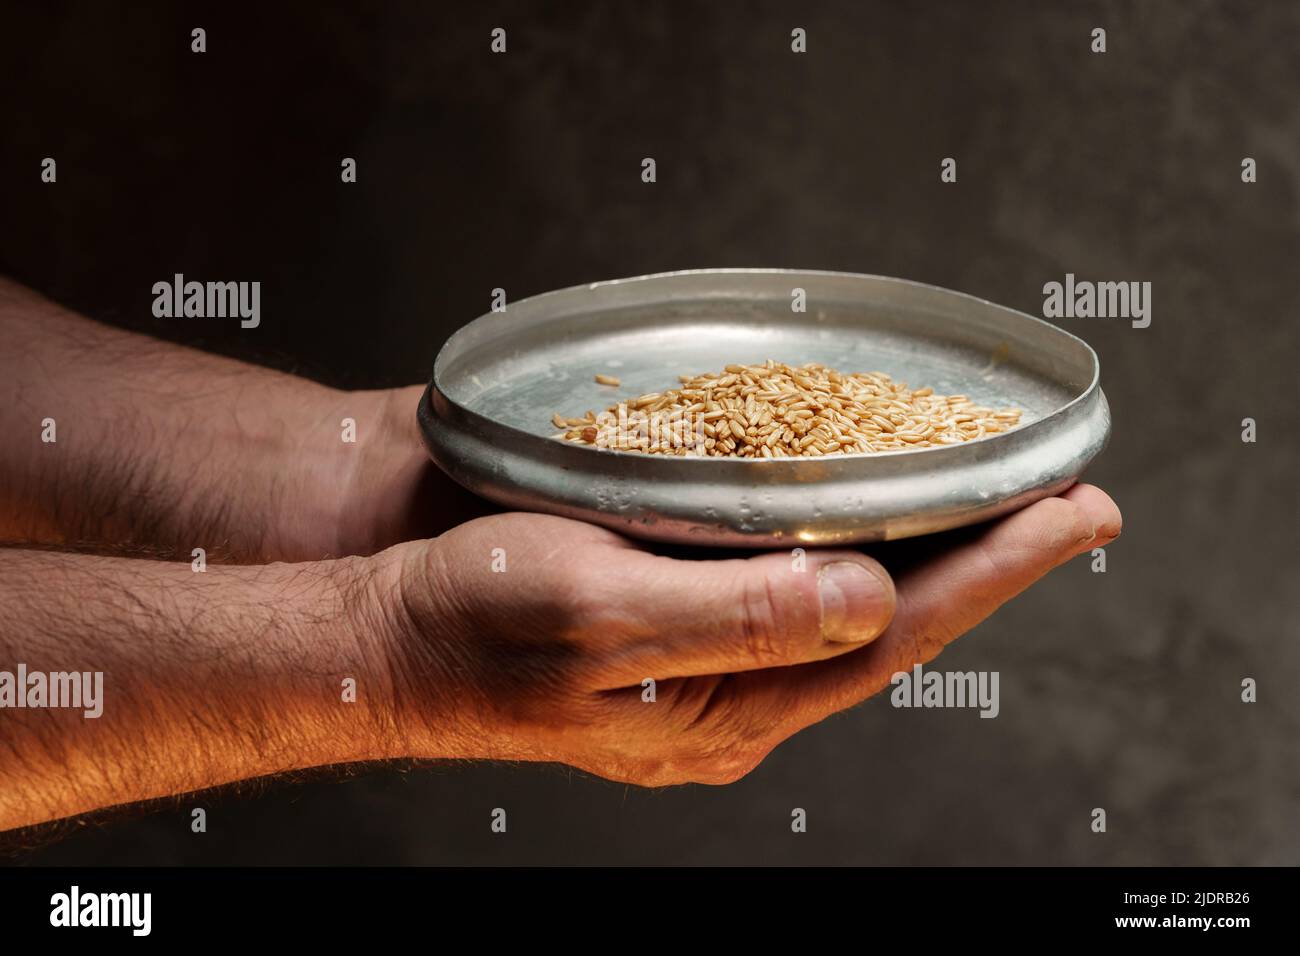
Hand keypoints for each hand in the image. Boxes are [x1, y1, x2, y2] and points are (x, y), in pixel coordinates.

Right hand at [370, 483, 1120, 784]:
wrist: (387, 632)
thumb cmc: (472, 621)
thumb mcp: (595, 613)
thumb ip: (734, 613)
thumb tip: (863, 598)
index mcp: (725, 708)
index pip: (891, 636)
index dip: (993, 572)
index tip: (1076, 517)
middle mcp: (733, 696)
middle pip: (888, 625)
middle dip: (983, 561)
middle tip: (1067, 504)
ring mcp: (709, 664)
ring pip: (847, 608)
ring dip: (925, 552)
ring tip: (996, 501)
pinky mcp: (681, 622)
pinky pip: (794, 588)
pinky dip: (850, 543)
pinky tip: (872, 511)